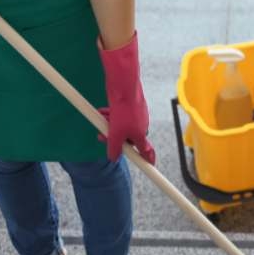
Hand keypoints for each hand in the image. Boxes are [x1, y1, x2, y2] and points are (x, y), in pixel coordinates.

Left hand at [97, 31, 155, 165]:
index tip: (152, 166)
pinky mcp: (130, 107)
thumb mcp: (115, 134)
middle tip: (102, 136)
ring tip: (101, 120)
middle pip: (127, 139)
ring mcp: (136, 116)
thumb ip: (114, 148)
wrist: (124, 88)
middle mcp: (140, 126)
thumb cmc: (123, 111)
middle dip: (114, 138)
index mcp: (140, 135)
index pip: (146, 151)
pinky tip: (102, 111)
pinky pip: (120, 116)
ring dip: (110, 126)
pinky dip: (111, 116)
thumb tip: (113, 158)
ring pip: (121, 126)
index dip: (148, 159)